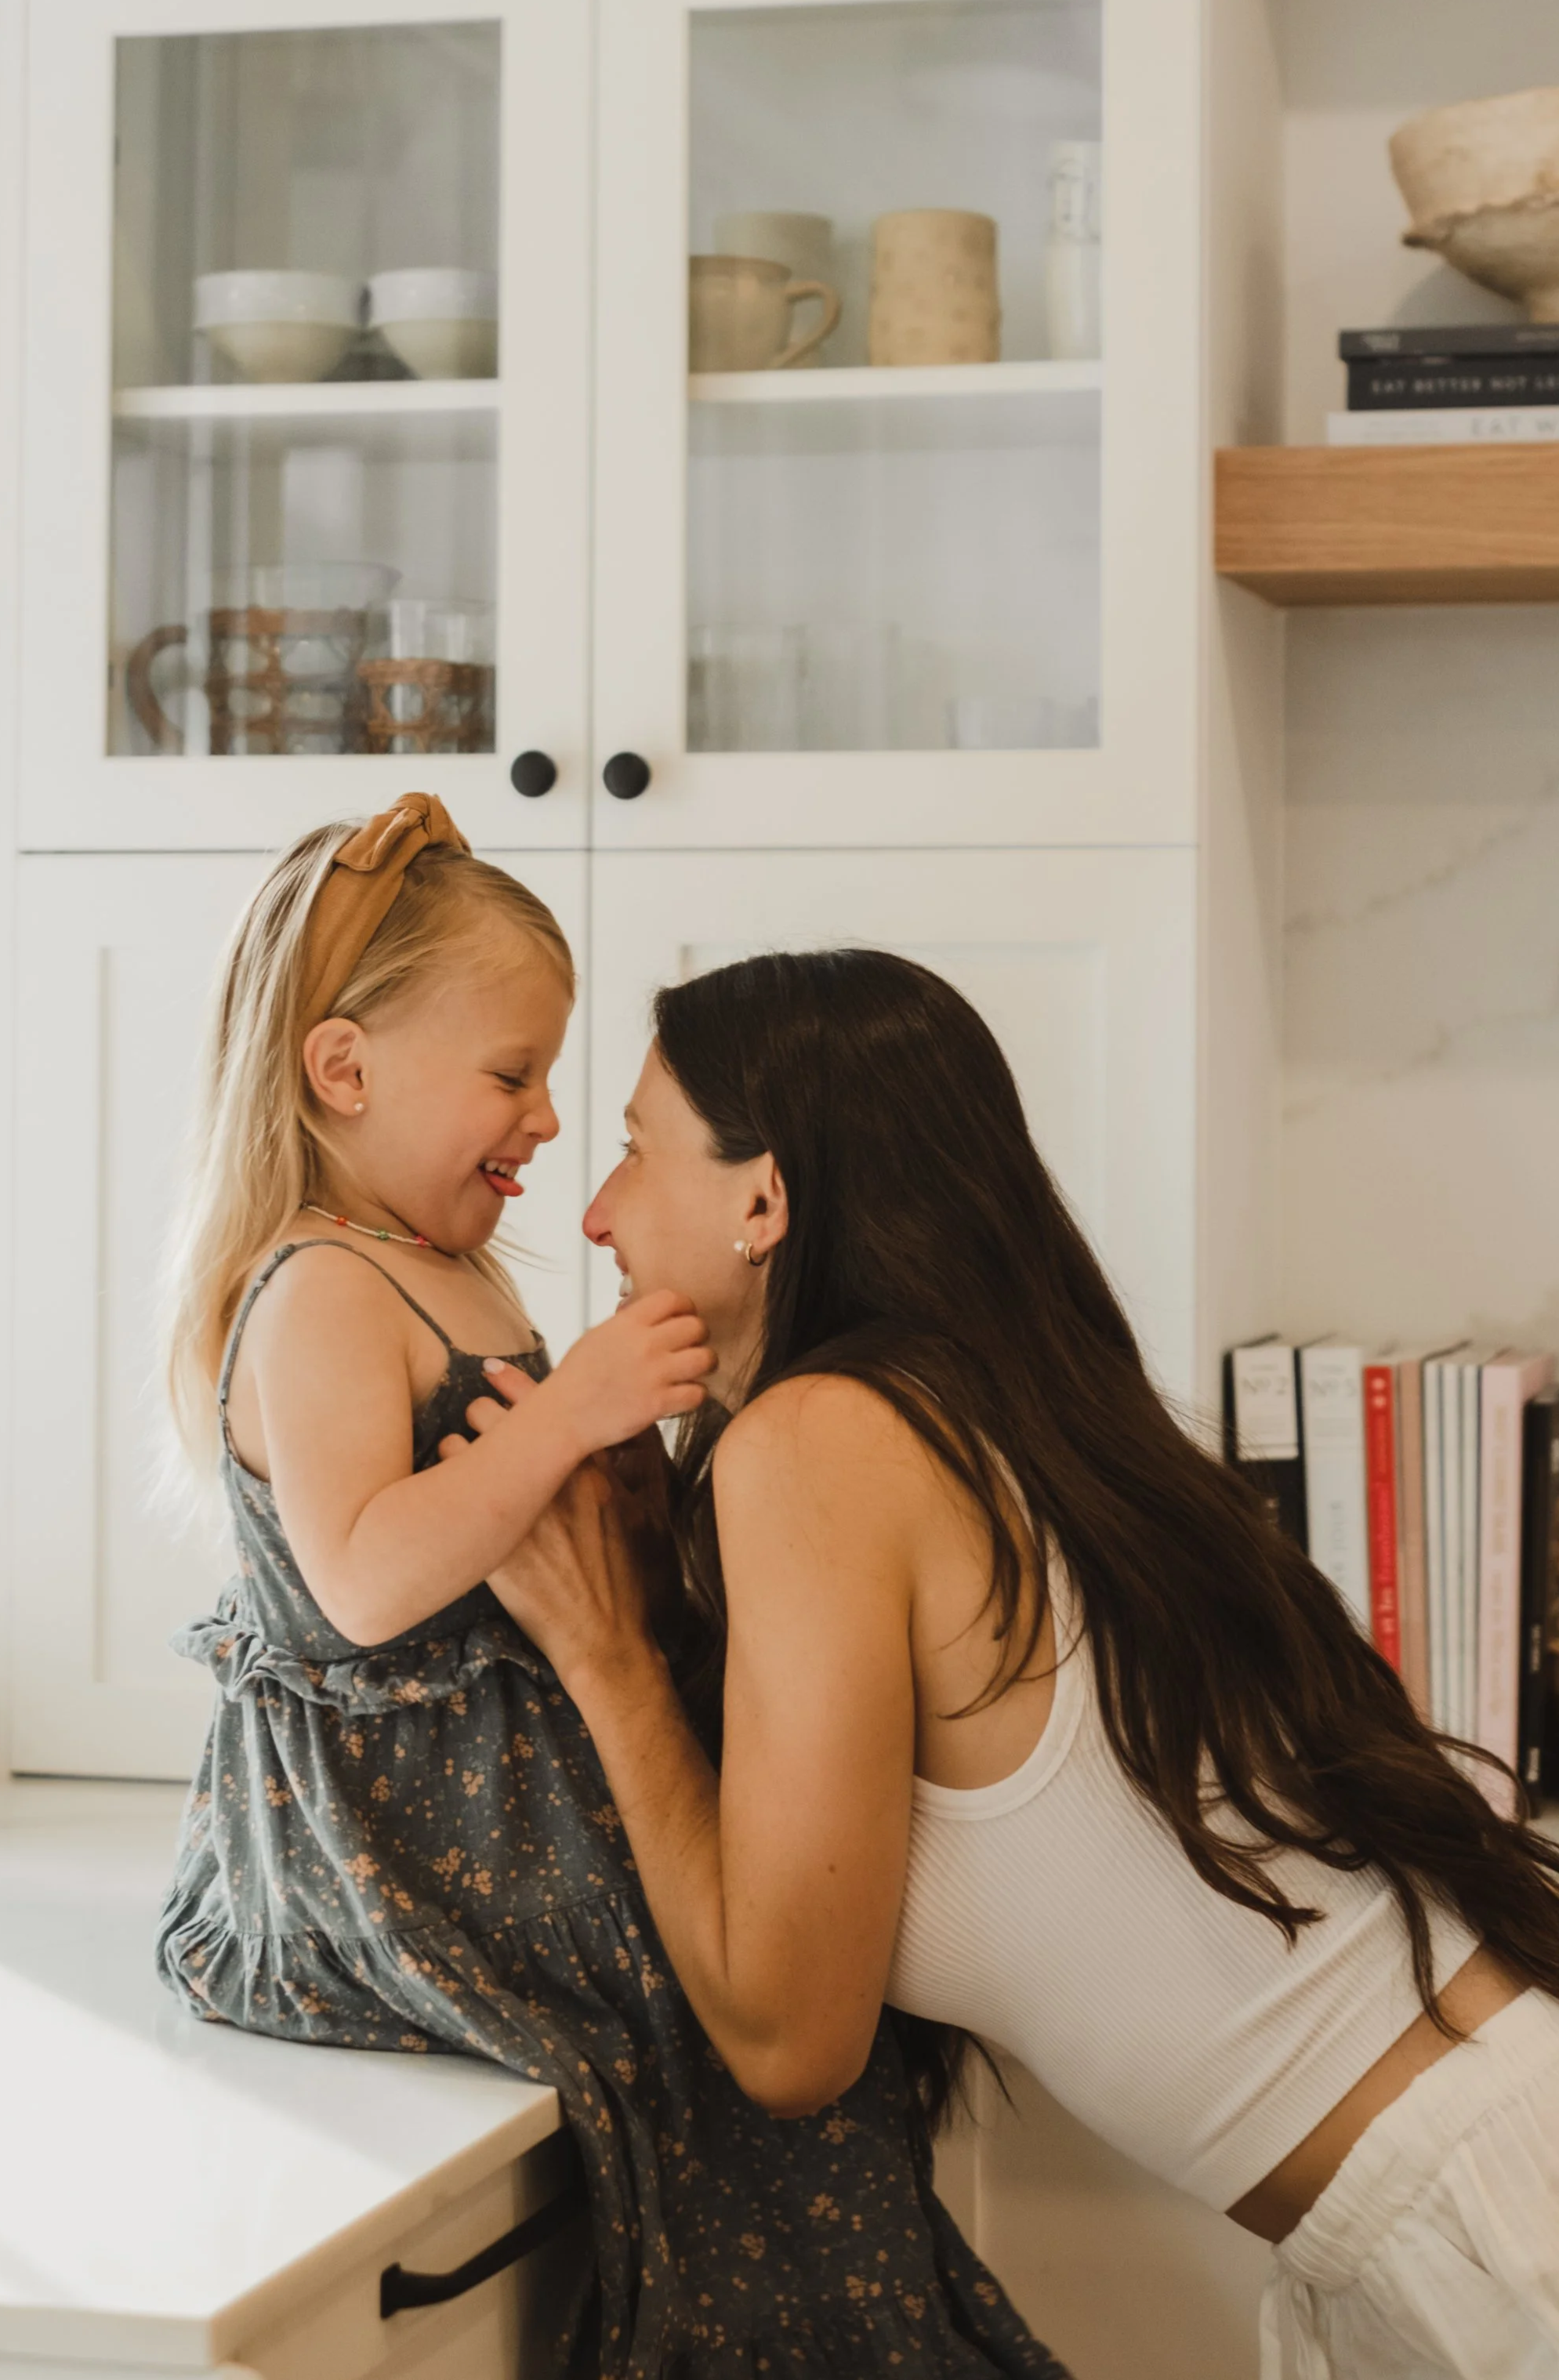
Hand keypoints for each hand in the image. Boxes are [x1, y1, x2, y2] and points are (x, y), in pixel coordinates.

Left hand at [441, 1377, 683, 1634]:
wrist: (604, 1639)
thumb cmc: (628, 1578)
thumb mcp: (648, 1514)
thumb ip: (640, 1464)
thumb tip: (632, 1427)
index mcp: (588, 1467)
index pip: (545, 1405)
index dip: (514, 1382)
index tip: (492, 1368)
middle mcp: (550, 1481)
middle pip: (495, 1417)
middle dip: (481, 1416)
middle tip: (478, 1426)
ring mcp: (518, 1512)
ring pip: (464, 1446)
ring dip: (458, 1448)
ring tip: (459, 1459)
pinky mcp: (490, 1542)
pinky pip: (446, 1490)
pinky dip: (442, 1482)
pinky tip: (444, 1491)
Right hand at [544, 1292, 713, 1453]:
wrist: (563, 1416)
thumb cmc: (575, 1378)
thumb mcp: (598, 1336)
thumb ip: (627, 1324)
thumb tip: (651, 1316)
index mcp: (627, 1324)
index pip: (672, 1299)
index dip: (684, 1307)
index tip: (683, 1316)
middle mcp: (644, 1344)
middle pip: (695, 1326)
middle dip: (698, 1335)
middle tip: (691, 1345)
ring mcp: (654, 1374)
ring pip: (704, 1358)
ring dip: (704, 1364)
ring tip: (695, 1370)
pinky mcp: (658, 1404)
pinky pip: (697, 1393)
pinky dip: (696, 1394)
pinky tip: (685, 1394)